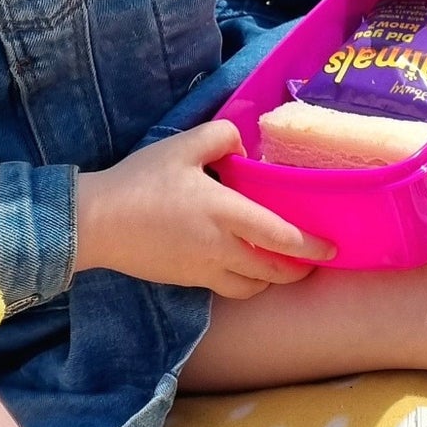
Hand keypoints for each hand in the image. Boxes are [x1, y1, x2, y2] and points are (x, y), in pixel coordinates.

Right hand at [74, 121, 335, 293]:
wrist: (94, 223)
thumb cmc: (139, 182)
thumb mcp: (181, 146)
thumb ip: (220, 138)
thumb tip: (244, 143)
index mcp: (225, 213)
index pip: (281, 238)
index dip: (311, 246)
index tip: (332, 247)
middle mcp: (221, 248)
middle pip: (273, 271)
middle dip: (298, 270)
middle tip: (313, 260)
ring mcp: (203, 270)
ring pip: (252, 286)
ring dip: (272, 279)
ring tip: (282, 265)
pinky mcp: (187, 281)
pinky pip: (228, 289)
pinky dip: (245, 283)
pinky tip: (244, 266)